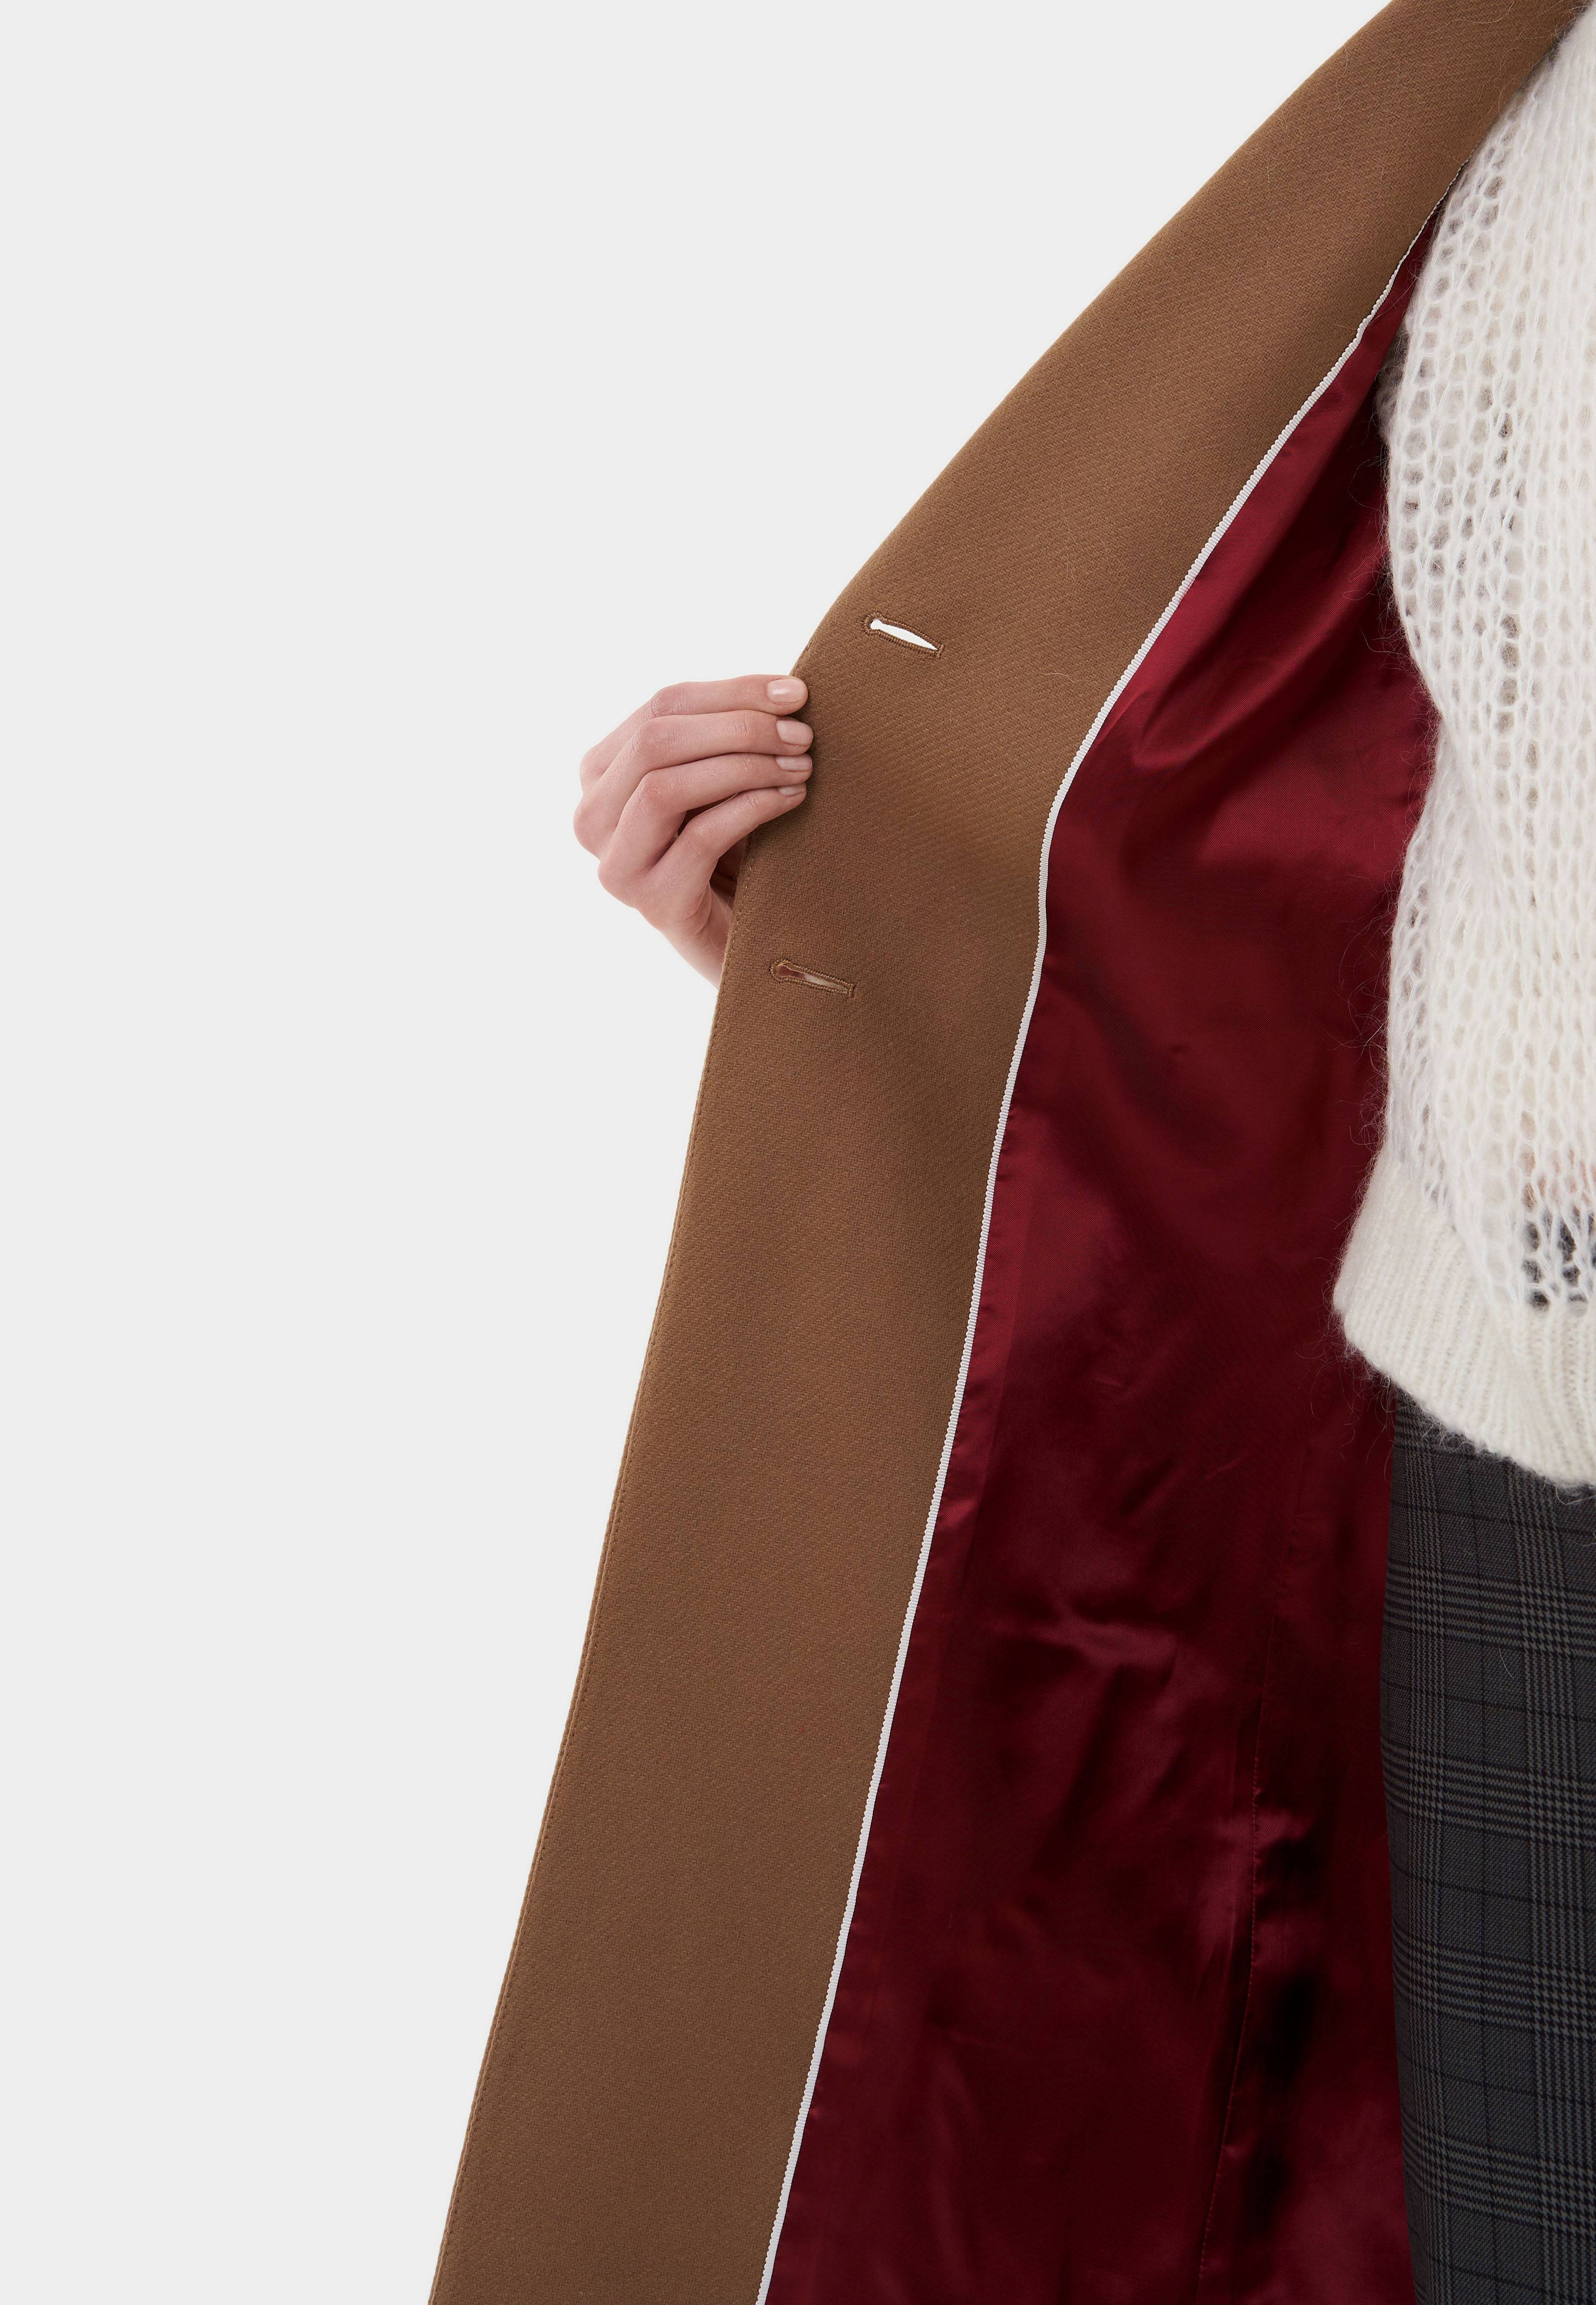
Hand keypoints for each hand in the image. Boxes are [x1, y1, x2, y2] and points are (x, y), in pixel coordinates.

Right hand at [573, 675, 811, 982]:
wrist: (749, 938)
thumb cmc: (736, 850)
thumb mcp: (723, 779)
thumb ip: (727, 733)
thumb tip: (786, 688)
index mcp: (602, 773)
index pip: (659, 707)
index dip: (732, 692)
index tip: (796, 692)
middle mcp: (592, 817)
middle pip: (655, 741)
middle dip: (738, 728)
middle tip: (802, 733)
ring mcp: (616, 865)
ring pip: (665, 786)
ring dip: (744, 766)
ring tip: (800, 765)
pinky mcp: (652, 903)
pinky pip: (699, 837)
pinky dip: (750, 808)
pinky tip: (791, 800)